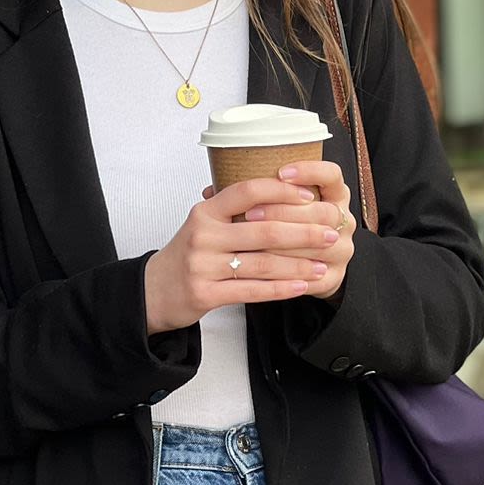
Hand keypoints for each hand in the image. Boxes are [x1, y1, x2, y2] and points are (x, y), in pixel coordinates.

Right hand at [144, 177, 343, 334]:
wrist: (152, 290)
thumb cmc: (186, 254)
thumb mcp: (203, 223)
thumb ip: (234, 209)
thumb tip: (282, 190)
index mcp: (205, 211)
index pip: (247, 191)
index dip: (282, 191)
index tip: (310, 196)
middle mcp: (203, 235)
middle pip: (263, 229)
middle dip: (304, 231)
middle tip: (331, 232)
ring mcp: (202, 265)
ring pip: (262, 263)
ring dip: (298, 265)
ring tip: (322, 264)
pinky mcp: (205, 294)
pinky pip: (252, 291)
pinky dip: (281, 289)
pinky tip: (301, 286)